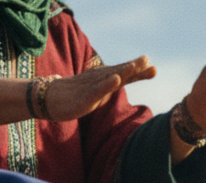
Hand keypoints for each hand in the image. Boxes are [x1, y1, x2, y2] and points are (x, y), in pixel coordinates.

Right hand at [42, 57, 156, 121]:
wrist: (51, 99)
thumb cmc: (76, 94)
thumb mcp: (98, 91)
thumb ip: (110, 86)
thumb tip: (122, 79)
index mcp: (105, 79)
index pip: (124, 75)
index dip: (139, 71)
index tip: (154, 69)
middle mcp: (100, 79)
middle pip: (119, 72)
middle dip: (134, 67)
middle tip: (147, 61)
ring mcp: (92, 87)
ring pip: (110, 78)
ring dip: (123, 71)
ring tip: (136, 66)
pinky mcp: (85, 96)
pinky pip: (97, 90)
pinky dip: (107, 84)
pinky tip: (116, 79)